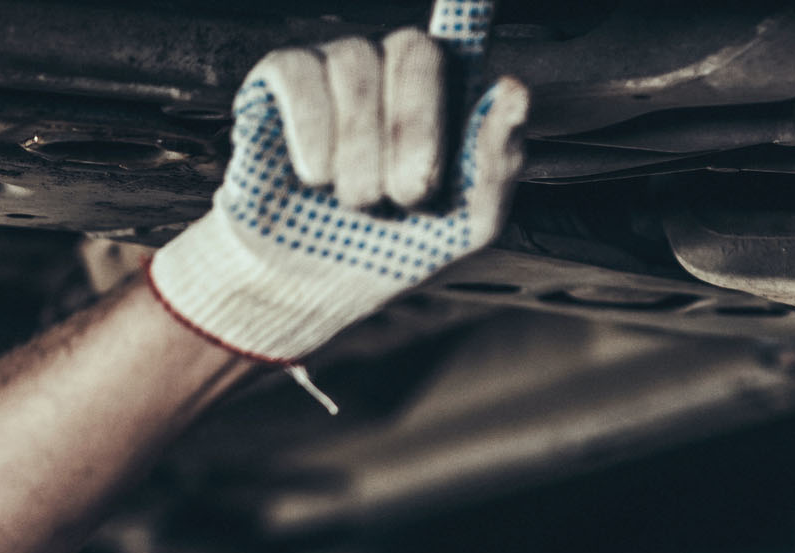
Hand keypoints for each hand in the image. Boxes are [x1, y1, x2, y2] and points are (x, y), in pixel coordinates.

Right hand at [147, 0, 527, 366]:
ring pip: (355, 63)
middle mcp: (390, 67)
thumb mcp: (468, 224)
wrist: (317, 285)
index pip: (461, 25)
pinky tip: (314, 176)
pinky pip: (300, 73)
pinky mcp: (282, 79)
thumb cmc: (396, 248)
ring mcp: (335, 68)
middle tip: (409, 195)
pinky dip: (312, 132)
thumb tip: (512, 88)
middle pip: (414, 49)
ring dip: (361, 150)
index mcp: (444, 94)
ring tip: (357, 203)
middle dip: (414, 131)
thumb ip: (499, 162)